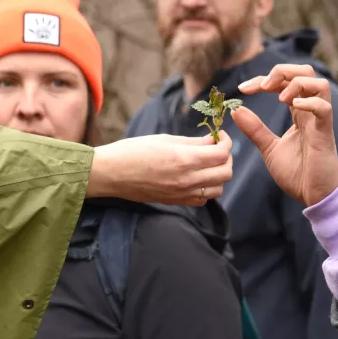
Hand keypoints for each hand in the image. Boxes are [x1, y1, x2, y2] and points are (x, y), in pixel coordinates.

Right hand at [87, 132, 232, 204]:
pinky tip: (196, 178)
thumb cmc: (132, 151)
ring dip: (218, 175)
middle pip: (225, 173)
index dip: (226, 143)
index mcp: (183, 159)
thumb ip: (192, 142)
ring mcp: (182, 194)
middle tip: (217, 148)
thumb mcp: (163, 139)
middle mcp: (186, 179)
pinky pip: (202, 199)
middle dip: (226, 158)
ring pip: (218, 189)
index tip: (221, 136)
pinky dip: (206, 189)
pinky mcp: (175, 202)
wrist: (110, 173)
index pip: (221, 154)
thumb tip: (212, 141)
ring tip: (208, 163)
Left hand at [231, 64, 337, 206]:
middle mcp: (311, 112)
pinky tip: (292, 106)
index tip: (242, 89)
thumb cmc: (297, 173)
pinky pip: (324, 108)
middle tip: (263, 86)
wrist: (315, 197)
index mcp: (298, 112)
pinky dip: (309, 102)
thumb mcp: (268, 148)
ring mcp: (320, 121)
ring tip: (279, 98)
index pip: (284, 82)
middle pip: (306, 72)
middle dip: (282, 71)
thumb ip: (255, 129)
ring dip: (296, 83)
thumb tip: (236, 110)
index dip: (263, 79)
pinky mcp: (325, 134)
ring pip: (319, 84)